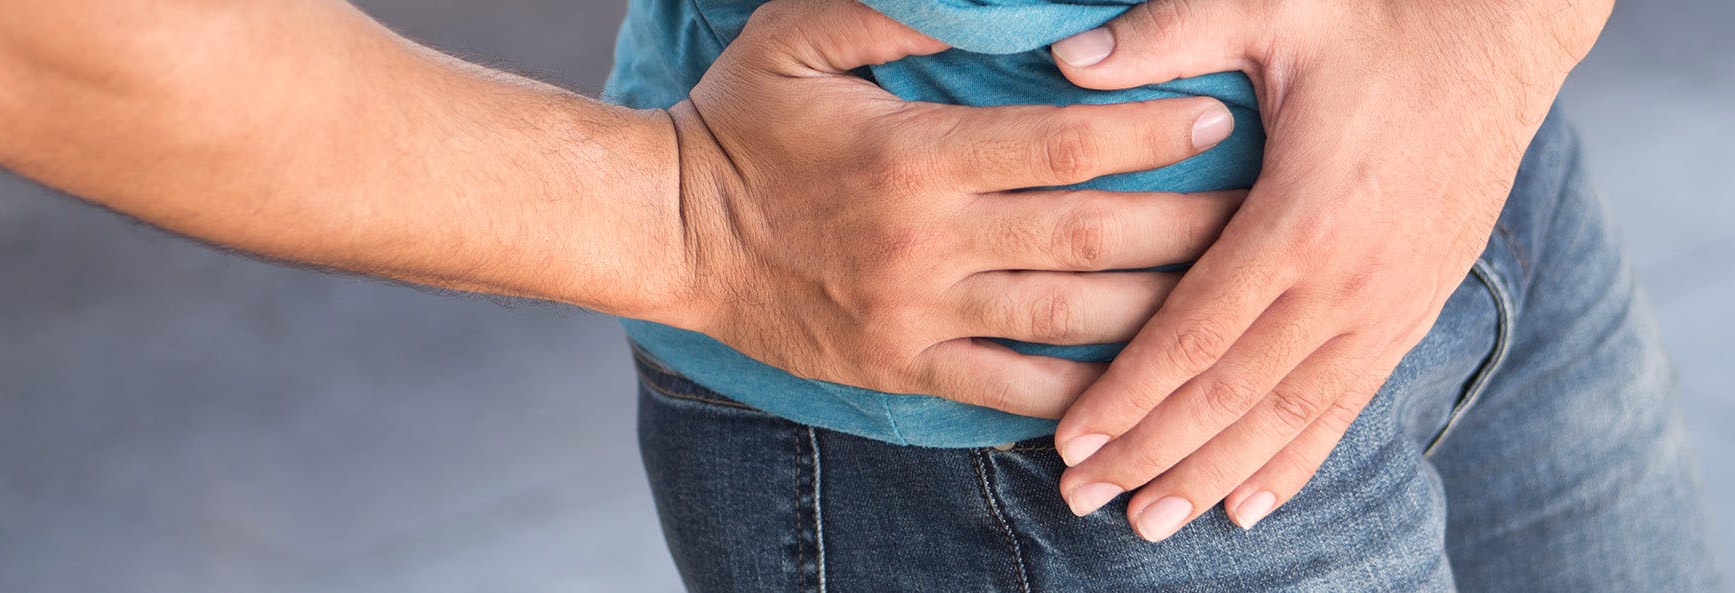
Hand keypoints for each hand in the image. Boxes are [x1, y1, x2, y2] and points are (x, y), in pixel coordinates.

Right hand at [646, 0, 1242, 416]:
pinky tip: (1145, 382)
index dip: (1152, 129)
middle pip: (1093, 235)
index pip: (1065, 145)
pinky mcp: (906, 365)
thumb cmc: (738, 122)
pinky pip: (1012, 392)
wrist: (667, 233)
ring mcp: (922, 314)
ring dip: (1164, 307)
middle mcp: (931, 241)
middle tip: (1268, 207)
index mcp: (917, 153)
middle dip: (1193, 221)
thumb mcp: (796, 34)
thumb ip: (889, 6)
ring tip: (1235, 289)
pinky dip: (1083, 393)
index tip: (1219, 113)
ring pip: (1071, 318)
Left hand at [1044, 0, 1610, 537]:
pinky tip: (1250, 503)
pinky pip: (1348, 405)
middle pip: (1230, 395)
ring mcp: (1387, 304)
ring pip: (1286, 416)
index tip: (1070, 441)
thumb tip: (1068, 60)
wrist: (1502, 33)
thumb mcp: (1269, 12)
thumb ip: (1169, 39)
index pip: (1193, 335)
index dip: (1127, 396)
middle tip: (1083, 499)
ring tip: (1152, 523)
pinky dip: (1295, 459)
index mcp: (1300, 220)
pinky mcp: (1413, 309)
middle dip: (1151, 455)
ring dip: (1213, 474)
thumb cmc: (1377, 19)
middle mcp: (1347, 282)